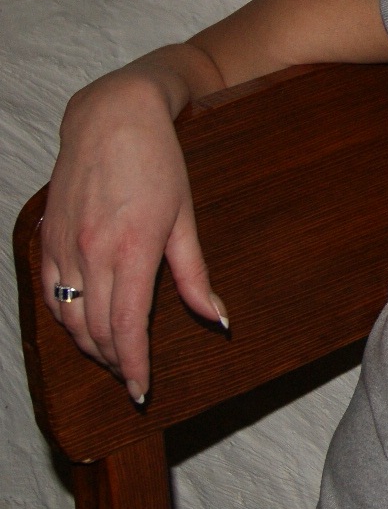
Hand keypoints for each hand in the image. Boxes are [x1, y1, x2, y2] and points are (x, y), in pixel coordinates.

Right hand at [40, 56, 225, 402]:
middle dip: (114, 361)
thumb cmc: (159, 163)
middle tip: (133, 377)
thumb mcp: (186, 219)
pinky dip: (64, 318)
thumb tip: (218, 320)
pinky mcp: (47, 237)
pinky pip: (49, 293)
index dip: (134, 365)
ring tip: (112, 358)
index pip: (126, 327)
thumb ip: (196, 275)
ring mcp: (64, 246)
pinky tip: (81, 327)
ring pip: (68, 317)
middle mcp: (91, 253)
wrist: (112, 118)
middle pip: (95, 330)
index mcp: (132, 251)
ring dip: (88, 345)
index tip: (143, 391)